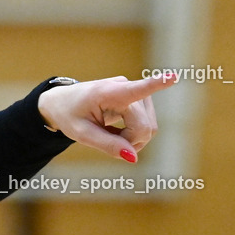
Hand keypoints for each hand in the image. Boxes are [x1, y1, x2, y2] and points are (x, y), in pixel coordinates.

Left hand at [37, 74, 178, 162]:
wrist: (61, 102)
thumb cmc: (68, 116)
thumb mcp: (81, 134)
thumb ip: (107, 145)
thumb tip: (133, 157)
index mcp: (108, 93)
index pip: (136, 89)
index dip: (156, 84)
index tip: (173, 77)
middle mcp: (125, 87)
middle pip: (145, 125)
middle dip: (131, 141)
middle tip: (109, 144)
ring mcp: (134, 90)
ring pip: (149, 126)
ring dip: (133, 138)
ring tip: (111, 136)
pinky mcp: (138, 97)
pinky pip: (147, 123)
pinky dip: (134, 133)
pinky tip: (118, 132)